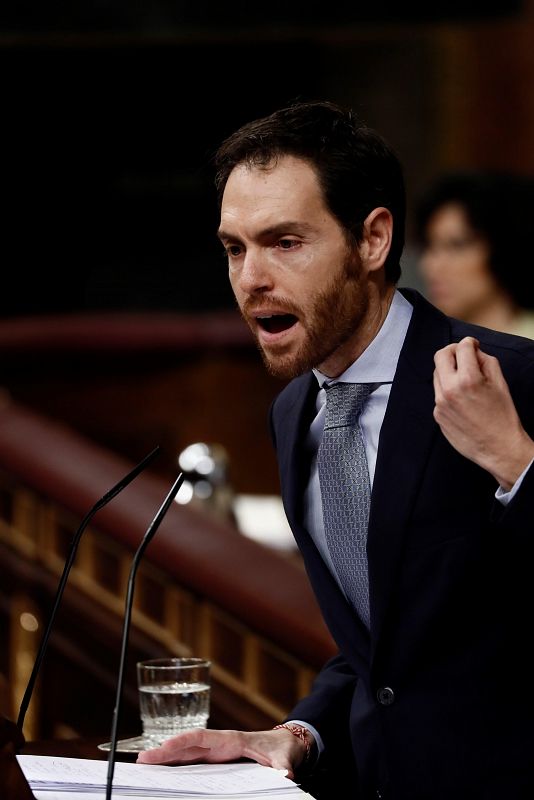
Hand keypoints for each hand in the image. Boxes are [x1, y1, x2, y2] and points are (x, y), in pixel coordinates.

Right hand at [136, 727, 309, 780]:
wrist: (285, 745)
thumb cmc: (282, 748)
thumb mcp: (283, 757)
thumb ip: (282, 766)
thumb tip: (285, 775)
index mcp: (231, 740)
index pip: (201, 738)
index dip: (182, 741)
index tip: (164, 747)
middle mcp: (219, 744)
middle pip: (187, 746)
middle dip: (164, 751)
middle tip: (141, 760)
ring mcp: (216, 752)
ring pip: (186, 754)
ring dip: (166, 759)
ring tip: (145, 765)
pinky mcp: (216, 761)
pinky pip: (192, 762)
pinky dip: (176, 765)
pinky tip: (164, 773)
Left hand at [433, 336, 533, 489]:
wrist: (498, 448)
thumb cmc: (503, 416)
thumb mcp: (499, 383)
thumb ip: (485, 360)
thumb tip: (473, 351)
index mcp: (467, 380)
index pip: (461, 348)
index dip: (469, 342)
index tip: (473, 345)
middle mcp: (449, 390)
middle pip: (440, 356)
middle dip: (452, 351)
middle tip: (463, 354)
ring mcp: (440, 404)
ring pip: (437, 374)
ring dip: (449, 370)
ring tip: (465, 379)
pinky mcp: (437, 415)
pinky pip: (438, 394)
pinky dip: (448, 390)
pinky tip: (463, 399)